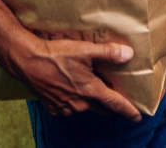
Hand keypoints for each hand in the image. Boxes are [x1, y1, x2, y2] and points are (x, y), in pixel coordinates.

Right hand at [9, 37, 140, 119]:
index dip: (128, 110)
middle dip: (110, 104)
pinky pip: (70, 106)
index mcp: (90, 90)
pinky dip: (74, 99)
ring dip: (90, 99)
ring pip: (85, 106)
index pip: (114, 103)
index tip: (137, 116)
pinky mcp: (53, 106)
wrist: (27, 61)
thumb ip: (108, 52)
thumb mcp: (85, 49)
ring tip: (90, 84)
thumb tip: (128, 54)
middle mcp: (79, 103)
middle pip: (101, 107)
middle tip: (116, 95)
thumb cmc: (56, 55)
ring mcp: (65, 107)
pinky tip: (72, 86)